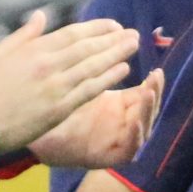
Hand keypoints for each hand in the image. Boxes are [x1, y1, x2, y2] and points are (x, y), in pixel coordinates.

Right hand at [0, 12, 141, 153]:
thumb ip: (23, 34)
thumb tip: (41, 15)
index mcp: (34, 50)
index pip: (73, 33)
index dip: (97, 27)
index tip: (114, 25)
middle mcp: (49, 66)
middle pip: (88, 48)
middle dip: (113, 39)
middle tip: (133, 33)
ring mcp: (56, 88)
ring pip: (93, 67)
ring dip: (117, 55)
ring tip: (133, 46)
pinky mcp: (60, 109)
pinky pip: (90, 90)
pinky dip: (108, 79)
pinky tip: (123, 70)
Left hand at [28, 69, 163, 168]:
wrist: (35, 142)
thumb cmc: (53, 112)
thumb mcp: (73, 84)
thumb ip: (87, 62)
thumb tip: (94, 33)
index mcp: (117, 106)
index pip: (141, 91)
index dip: (150, 80)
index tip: (154, 67)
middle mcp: (120, 123)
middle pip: (146, 108)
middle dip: (154, 91)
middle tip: (156, 75)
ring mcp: (115, 141)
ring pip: (142, 128)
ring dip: (147, 111)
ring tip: (149, 93)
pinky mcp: (108, 158)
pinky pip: (128, 150)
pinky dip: (134, 137)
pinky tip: (135, 121)